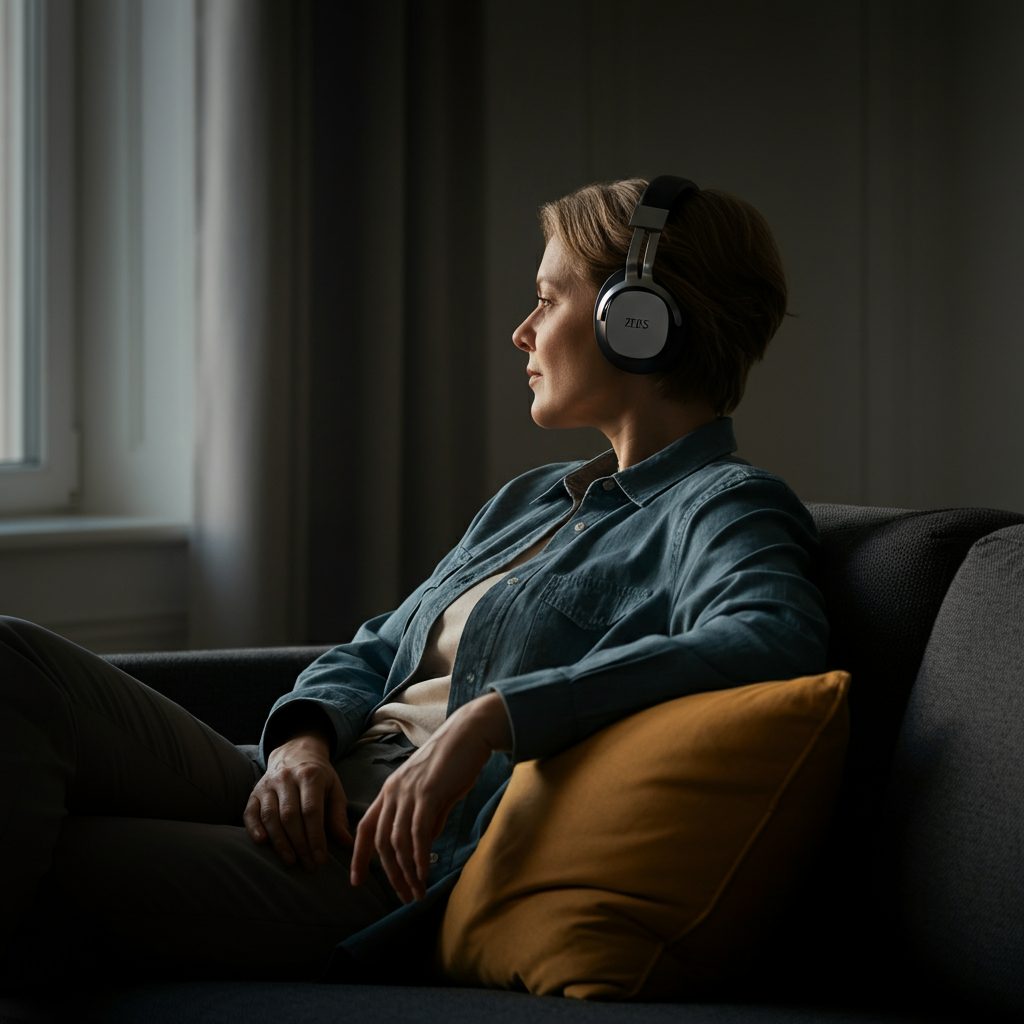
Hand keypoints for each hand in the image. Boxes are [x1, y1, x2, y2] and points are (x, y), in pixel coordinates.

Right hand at [244, 731, 351, 870]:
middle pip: (290, 816)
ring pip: (270, 816)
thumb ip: (338, 816)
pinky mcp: (254, 793)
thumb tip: (347, 843)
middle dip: (300, 844)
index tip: (320, 859)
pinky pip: (250, 813)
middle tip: (308, 865)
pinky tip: (262, 843)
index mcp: (310, 775)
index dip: (316, 836)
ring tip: (291, 861)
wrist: (295, 754)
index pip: (311, 810)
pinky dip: (254, 828)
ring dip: (280, 842)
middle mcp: (286, 778)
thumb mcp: (334, 790)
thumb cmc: (319, 778)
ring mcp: (267, 785)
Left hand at [350, 692, 511, 902]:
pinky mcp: (428, 792)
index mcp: (390, 791)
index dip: (358, 856)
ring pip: (398, 841)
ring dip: (407, 872)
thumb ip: (425, 819)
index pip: (365, 828)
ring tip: (417, 892)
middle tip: (403, 897)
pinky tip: (424, 873)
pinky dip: (419, 856)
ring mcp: (409, 792)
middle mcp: (393, 792)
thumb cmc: (453, 763)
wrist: (469, 733)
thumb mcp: (433, 794)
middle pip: (381, 842)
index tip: (356, 882)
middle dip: (390, 875)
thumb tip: (423, 846)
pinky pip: (418, 831)